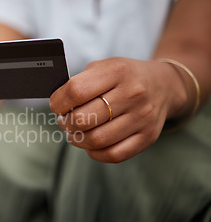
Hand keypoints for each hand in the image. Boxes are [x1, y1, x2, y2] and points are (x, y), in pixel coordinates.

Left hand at [49, 57, 187, 162]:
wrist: (163, 85)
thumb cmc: (123, 77)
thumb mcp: (104, 67)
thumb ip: (80, 82)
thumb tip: (57, 105)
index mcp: (117, 71)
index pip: (76, 91)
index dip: (58, 102)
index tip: (56, 106)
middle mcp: (132, 93)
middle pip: (84, 118)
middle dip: (66, 123)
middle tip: (65, 120)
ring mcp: (142, 117)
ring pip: (97, 140)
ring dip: (78, 139)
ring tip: (75, 133)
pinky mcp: (148, 136)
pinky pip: (114, 155)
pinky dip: (95, 153)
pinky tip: (91, 144)